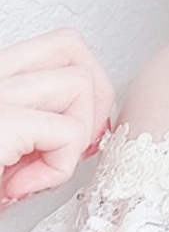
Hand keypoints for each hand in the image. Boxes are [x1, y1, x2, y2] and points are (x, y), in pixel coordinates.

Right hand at [0, 27, 115, 206]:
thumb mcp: (5, 150)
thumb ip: (37, 131)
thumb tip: (86, 133)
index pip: (59, 46)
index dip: (87, 85)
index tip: (79, 133)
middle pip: (73, 45)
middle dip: (96, 98)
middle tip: (77, 146)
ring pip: (78, 83)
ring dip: (74, 138)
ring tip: (37, 170)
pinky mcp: (1, 123)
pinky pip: (66, 133)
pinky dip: (58, 168)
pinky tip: (24, 186)